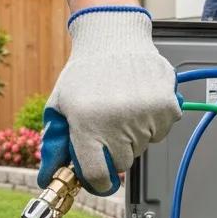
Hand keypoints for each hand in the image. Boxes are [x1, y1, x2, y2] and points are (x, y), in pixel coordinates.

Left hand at [39, 6, 181, 194]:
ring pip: (142, 148)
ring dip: (132, 136)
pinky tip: (138, 102)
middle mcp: (118, 121)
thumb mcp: (59, 106)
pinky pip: (160, 133)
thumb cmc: (85, 72)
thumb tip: (50, 178)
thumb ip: (54, 145)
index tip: (98, 177)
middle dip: (113, 151)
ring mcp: (145, 115)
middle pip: (122, 163)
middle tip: (107, 125)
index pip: (98, 176)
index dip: (97, 180)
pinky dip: (152, 123)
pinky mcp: (167, 107)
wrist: (113, 36)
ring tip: (122, 108)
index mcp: (87, 124)